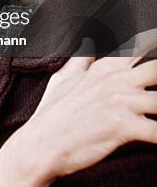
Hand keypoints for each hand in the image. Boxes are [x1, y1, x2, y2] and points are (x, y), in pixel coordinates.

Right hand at [26, 54, 156, 177]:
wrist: (41, 146)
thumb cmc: (53, 114)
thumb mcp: (63, 78)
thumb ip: (80, 58)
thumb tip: (88, 40)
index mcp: (105, 68)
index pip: (138, 45)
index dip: (154, 41)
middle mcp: (116, 80)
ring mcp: (120, 102)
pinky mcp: (123, 126)